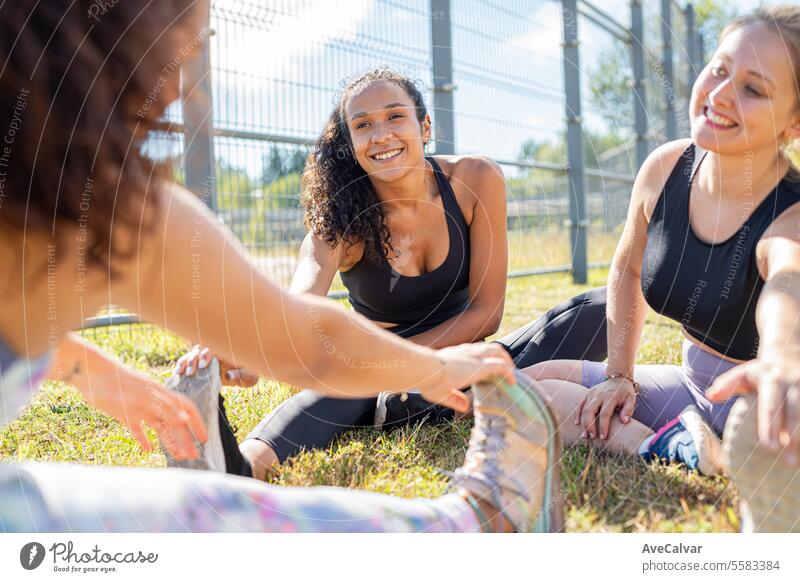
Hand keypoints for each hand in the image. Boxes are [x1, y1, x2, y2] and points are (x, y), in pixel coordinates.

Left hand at [77, 367, 207, 460]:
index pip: (186, 410)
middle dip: (186, 439)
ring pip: (160, 427)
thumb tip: (185, 420)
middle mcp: (154, 402)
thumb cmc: (117, 383)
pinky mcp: (125, 412)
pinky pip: (139, 429)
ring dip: (169, 442)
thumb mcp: (141, 398)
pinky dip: (144, 439)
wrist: (91, 373)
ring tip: (176, 457)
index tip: (204, 439)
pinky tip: (148, 450)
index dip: (197, 424)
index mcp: (161, 396)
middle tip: (192, 457)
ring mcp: (140, 408)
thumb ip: (163, 408)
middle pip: (175, 423)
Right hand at [177, 345, 258, 386]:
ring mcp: (206, 356)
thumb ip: (240, 375)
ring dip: (186, 362)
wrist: (244, 376)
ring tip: (181, 373)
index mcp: (226, 350)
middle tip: (192, 372)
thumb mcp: (249, 376)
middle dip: (194, 359)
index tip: (203, 366)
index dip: (207, 355)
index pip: (214, 348)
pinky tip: (177, 373)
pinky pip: (188, 361)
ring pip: (192, 354)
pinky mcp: (200, 363)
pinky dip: (182, 365)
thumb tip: (228, 375)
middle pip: (200, 349)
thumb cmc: (248, 374)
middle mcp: (215, 350)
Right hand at [418, 343, 515, 413]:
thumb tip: (465, 406)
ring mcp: (475, 357)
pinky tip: (512, 382)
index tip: (490, 372)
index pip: (476, 352)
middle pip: (490, 348)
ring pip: (499, 352)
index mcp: (457, 355)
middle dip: (500, 358)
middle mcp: (468, 352)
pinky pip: (502, 366)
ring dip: (507, 362)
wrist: (426, 370)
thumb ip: (454, 399)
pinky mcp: (481, 365)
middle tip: (506, 372)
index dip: (485, 360)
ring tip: (511, 376)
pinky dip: (509, 372)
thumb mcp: (441, 392)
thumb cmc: (427, 380)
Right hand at [575, 377, 635, 439]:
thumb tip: (624, 421)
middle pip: (590, 411)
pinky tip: (577, 423)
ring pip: (583, 409)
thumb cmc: (625, 392)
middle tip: (592, 437)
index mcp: (610, 397)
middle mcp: (599, 395)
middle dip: (589, 426)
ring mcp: (591, 393)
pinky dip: (577, 413)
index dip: (603, 427)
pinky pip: (579, 404)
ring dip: (582, 423)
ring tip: (584, 435)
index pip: (604, 414)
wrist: (618, 378)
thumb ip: (628, 410)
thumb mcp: (631, 400)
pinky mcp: (587, 393)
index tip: (603, 437)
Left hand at [707, 358, 799, 464]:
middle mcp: (792, 382)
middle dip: (792, 437)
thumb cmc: (762, 372)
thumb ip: (727, 385)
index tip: (769, 447)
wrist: (789, 352)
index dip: (770, 426)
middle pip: (794, 413)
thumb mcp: (743, 374)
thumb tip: (710, 396)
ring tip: (799, 461)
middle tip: (787, 460)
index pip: (770, 406)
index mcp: (771, 380)